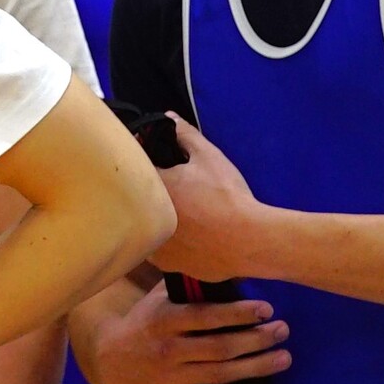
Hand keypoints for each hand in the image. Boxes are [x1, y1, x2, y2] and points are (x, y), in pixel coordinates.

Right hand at [70, 285, 289, 383]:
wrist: (108, 361)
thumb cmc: (142, 323)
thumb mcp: (157, 299)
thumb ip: (185, 286)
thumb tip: (222, 263)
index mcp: (164, 320)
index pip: (206, 316)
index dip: (237, 313)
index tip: (266, 309)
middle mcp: (168, 350)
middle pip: (220, 347)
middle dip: (256, 339)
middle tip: (283, 331)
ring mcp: (169, 378)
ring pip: (218, 375)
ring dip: (255, 368)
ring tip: (283, 358)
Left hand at [145, 118, 268, 282]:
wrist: (249, 240)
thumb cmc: (227, 196)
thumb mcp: (209, 157)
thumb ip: (186, 135)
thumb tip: (169, 117)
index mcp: (151, 189)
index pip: (133, 171)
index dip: (144, 168)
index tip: (156, 166)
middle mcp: (146, 219)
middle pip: (137, 204)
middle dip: (149, 196)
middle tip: (173, 193)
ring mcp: (155, 247)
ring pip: (146, 231)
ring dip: (155, 223)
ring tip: (181, 217)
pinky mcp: (168, 265)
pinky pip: (161, 254)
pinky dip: (170, 245)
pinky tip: (187, 238)